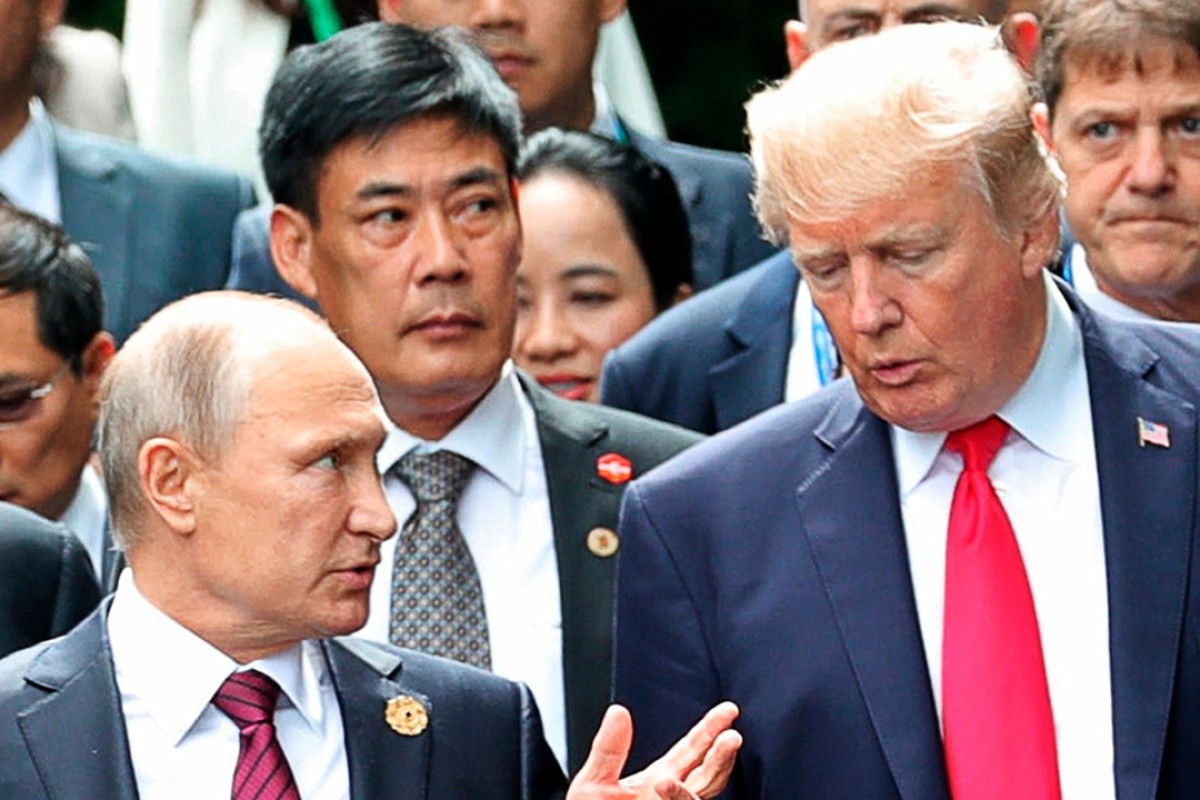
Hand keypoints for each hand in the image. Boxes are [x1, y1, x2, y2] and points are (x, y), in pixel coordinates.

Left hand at [566, 702, 740, 799]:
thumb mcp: (593, 784)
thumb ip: (608, 750)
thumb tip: (618, 710)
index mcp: (659, 779)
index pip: (692, 750)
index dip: (710, 729)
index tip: (729, 710)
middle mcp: (671, 799)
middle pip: (707, 775)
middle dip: (720, 757)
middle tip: (731, 737)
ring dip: (687, 792)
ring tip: (665, 779)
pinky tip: (663, 787)